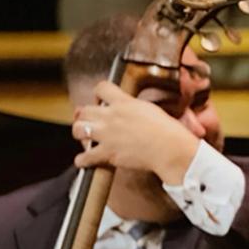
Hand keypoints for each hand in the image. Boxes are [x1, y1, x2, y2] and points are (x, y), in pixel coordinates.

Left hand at [72, 82, 201, 183]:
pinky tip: (84, 161)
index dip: (98, 94)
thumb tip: (131, 110)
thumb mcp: (150, 110)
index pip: (101, 88)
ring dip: (80, 134)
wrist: (170, 149)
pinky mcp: (107, 153)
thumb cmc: (168, 131)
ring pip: (78, 129)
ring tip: (85, 138)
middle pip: (84, 110)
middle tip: (88, 121)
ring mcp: (107, 135)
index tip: (100, 101)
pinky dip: (82, 160)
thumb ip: (135, 108)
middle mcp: (111, 116)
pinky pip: (85, 156)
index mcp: (124, 103)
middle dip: (84, 116)